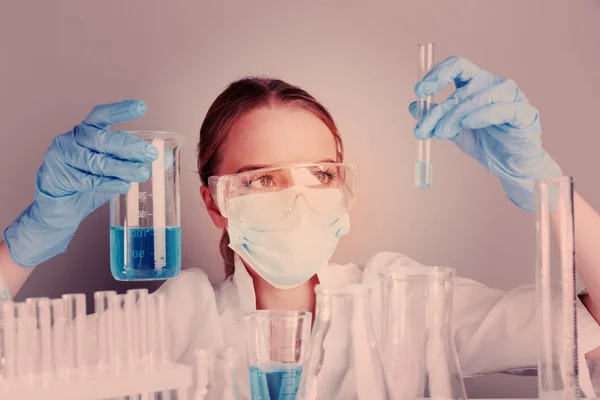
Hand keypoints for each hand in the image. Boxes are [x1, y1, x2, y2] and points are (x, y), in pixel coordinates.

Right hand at [4, 100, 156, 267]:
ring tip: (142, 173)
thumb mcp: (113, 168)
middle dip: (129, 146)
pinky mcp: (58, 176)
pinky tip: (124, 185)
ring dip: (122, 168)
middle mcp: (72, 139)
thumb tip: (168, 158)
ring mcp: (62, 157)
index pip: (101, 115)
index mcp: (86, 131)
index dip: (120, 110)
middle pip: (101, 139)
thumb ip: (134, 161)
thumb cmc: (89, 181)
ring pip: (96, 162)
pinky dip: (108, 183)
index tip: (141, 107)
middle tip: (150, 154)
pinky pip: (88, 181)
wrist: (60, 206)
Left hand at [409, 56, 560, 210]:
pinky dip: (481, 115)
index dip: (437, 74)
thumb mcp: (452, 129)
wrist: (509, 165)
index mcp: (477, 83)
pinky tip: (467, 124)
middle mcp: (494, 85)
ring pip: (477, 99)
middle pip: (461, 89)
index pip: (457, 65)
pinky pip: (502, 109)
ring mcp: (511, 97)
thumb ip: (435, 116)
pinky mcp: (524, 113)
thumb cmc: (484, 142)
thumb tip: (413, 107)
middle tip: (423, 129)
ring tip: (441, 134)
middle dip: (438, 110)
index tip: (419, 91)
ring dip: (454, 116)